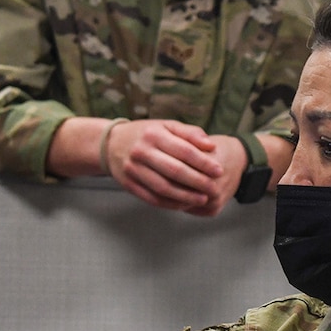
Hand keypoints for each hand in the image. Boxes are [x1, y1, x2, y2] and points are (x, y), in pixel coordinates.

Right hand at [106, 120, 233, 215]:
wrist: (111, 144)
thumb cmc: (147, 134)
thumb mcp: (166, 126)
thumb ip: (190, 133)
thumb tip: (211, 145)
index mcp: (154, 134)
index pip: (184, 150)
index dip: (203, 162)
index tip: (219, 171)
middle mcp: (142, 152)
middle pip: (175, 171)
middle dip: (198, 182)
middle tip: (214, 188)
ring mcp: (133, 169)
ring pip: (163, 187)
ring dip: (186, 196)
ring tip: (203, 199)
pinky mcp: (129, 184)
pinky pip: (152, 198)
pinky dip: (170, 203)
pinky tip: (184, 204)